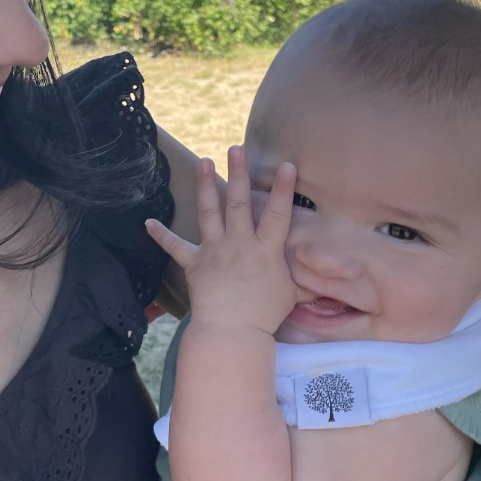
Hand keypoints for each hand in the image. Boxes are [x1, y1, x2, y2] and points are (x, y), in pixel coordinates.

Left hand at [144, 149, 301, 336]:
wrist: (231, 331)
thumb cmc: (264, 315)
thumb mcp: (293, 296)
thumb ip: (308, 282)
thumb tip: (332, 280)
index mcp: (265, 249)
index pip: (278, 213)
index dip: (283, 189)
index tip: (287, 165)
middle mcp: (239, 243)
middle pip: (240, 202)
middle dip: (239, 173)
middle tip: (235, 148)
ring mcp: (214, 251)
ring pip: (209, 212)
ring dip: (206, 186)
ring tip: (204, 163)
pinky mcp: (194, 264)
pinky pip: (175, 247)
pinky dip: (161, 235)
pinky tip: (148, 222)